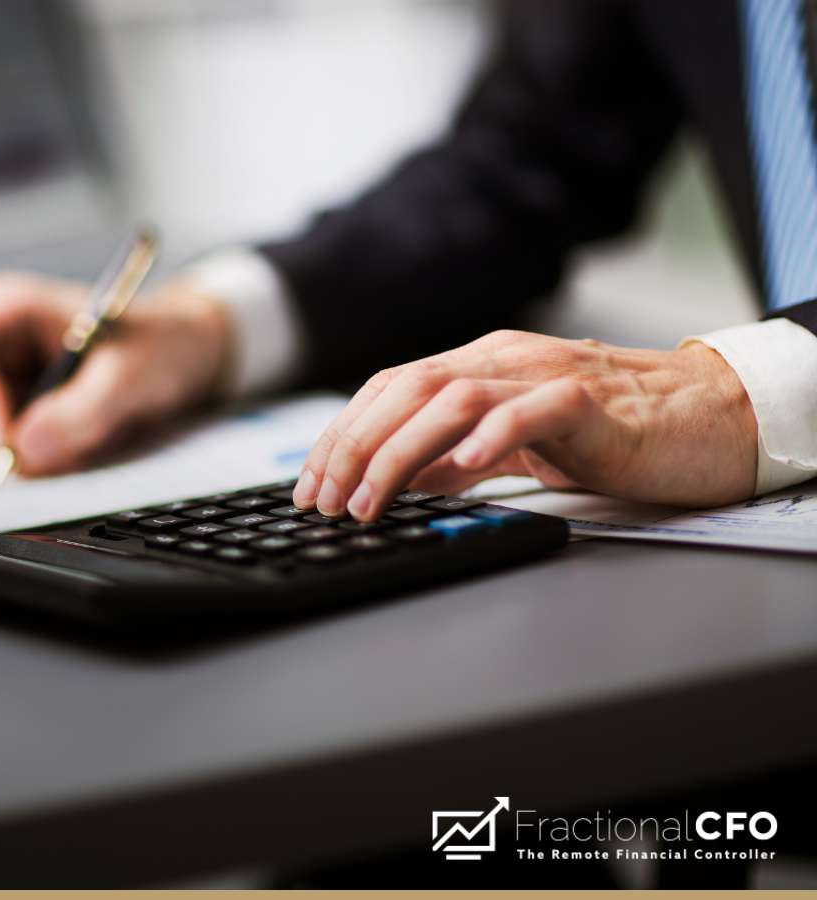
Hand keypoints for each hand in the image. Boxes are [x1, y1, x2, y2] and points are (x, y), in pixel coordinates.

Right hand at [0, 272, 232, 474]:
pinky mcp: (24, 412)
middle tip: (66, 438)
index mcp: (11, 309)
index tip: (9, 434)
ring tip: (91, 430)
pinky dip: (50, 458)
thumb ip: (82, 410)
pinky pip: (16, 453)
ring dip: (37, 450)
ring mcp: (8, 381)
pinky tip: (87, 437)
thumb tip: (25, 447)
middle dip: (9, 435)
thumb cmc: (164, 343)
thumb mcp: (133, 376)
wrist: (191, 354)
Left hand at [292, 330, 757, 519]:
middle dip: (354, 447)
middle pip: (408, 388)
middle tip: (326, 502)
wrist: (703, 418)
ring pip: (455, 396)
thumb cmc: (607, 433)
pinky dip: (492, 435)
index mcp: (480, 365)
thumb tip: (398, 481)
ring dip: (399, 451)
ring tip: (369, 501)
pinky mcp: (592, 402)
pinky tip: (462, 468)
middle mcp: (504, 359)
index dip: (341, 434)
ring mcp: (547, 375)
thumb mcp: (513, 444)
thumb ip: (456, 456)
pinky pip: (534, 410)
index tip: (311, 485)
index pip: (390, 387)